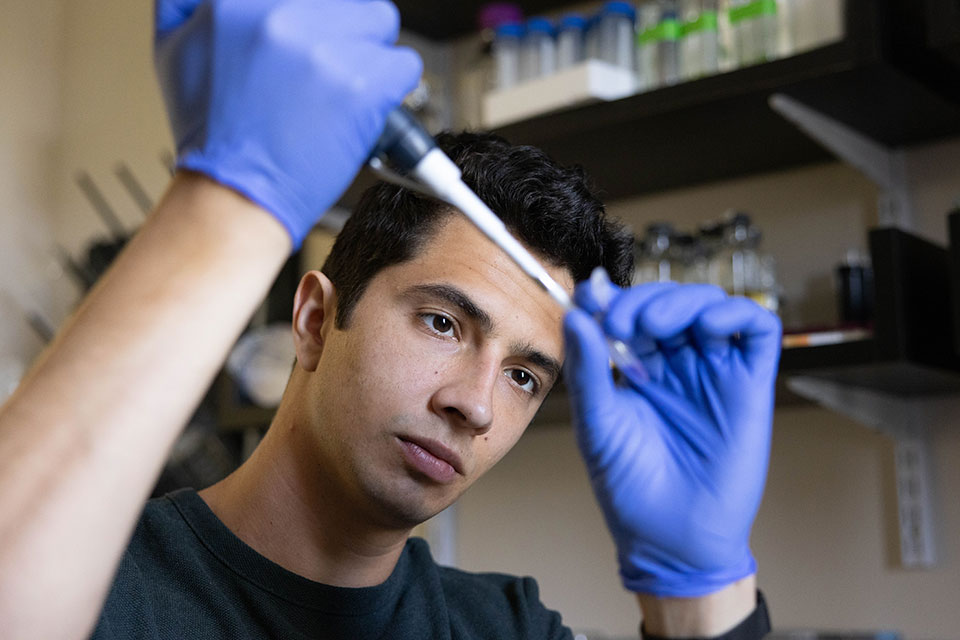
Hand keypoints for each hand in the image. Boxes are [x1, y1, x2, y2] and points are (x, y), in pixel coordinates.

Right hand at [154, 0, 421, 246]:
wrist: (236, 196)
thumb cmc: (213, 136)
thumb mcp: (174, 49)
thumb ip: (192, 4)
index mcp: (236, 1)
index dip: (315, 14)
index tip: (316, 33)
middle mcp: (280, 15)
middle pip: (346, 1)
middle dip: (344, 33)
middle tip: (330, 70)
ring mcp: (323, 49)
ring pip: (379, 24)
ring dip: (370, 57)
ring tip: (347, 91)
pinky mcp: (361, 85)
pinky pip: (403, 65)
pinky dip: (392, 89)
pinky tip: (367, 109)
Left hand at [563, 277, 781, 596]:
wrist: (670, 538)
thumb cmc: (629, 486)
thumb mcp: (598, 422)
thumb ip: (588, 367)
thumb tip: (576, 312)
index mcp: (639, 369)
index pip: (630, 313)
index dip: (613, 297)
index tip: (590, 295)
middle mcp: (678, 364)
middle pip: (670, 301)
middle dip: (644, 299)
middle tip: (621, 321)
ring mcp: (715, 371)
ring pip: (710, 305)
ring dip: (683, 301)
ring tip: (653, 326)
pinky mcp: (751, 383)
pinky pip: (757, 328)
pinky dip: (736, 313)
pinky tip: (707, 328)